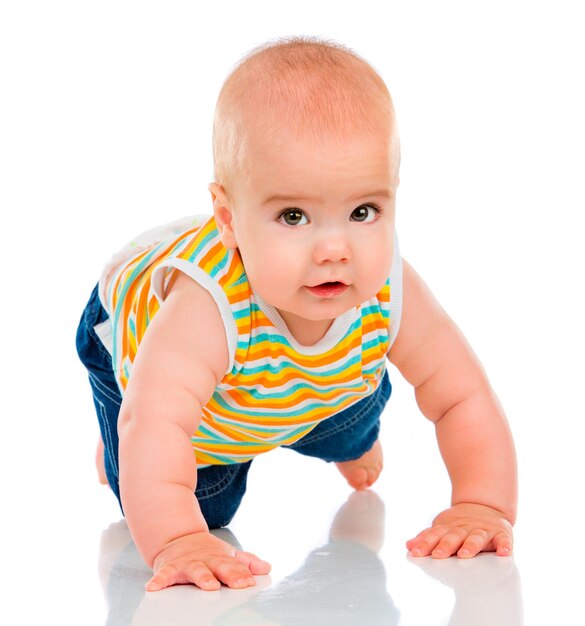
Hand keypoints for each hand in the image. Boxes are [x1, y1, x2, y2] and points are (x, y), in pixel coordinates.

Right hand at [145, 531, 270, 590]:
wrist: (178, 538)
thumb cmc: (206, 552)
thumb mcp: (227, 554)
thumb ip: (246, 562)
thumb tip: (266, 568)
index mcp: (221, 558)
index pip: (235, 566)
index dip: (243, 574)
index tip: (250, 582)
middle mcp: (206, 559)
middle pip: (220, 566)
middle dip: (230, 574)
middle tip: (239, 583)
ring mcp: (188, 563)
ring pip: (196, 570)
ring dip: (203, 577)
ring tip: (209, 586)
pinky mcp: (170, 567)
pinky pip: (164, 574)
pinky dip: (159, 580)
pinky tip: (154, 588)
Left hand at [406, 503, 513, 558]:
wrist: (485, 508)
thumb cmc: (460, 526)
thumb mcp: (443, 528)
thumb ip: (427, 538)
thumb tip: (408, 546)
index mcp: (449, 528)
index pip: (435, 535)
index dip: (425, 544)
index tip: (415, 553)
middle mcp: (465, 528)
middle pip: (454, 536)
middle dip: (445, 545)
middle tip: (438, 555)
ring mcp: (483, 530)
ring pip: (477, 537)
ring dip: (471, 545)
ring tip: (465, 554)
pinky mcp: (501, 534)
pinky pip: (504, 540)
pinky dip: (505, 546)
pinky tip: (504, 553)